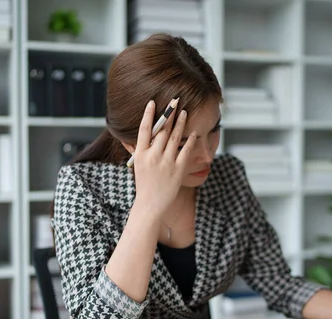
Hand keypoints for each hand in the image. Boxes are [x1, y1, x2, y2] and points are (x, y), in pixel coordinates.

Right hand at [131, 99, 196, 215]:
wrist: (150, 204)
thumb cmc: (144, 183)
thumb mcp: (138, 164)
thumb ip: (139, 148)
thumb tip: (139, 133)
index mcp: (140, 154)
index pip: (144, 130)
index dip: (148, 115)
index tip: (153, 102)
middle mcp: (153, 156)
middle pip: (162, 130)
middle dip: (169, 113)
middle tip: (175, 100)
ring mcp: (166, 162)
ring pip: (175, 137)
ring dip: (180, 122)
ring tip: (184, 111)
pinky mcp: (178, 169)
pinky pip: (186, 150)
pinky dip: (190, 140)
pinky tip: (194, 132)